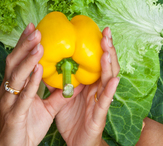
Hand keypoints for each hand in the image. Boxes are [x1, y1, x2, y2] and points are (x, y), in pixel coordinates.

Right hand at [0, 23, 71, 145]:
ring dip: (28, 58)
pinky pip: (23, 96)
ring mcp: (10, 101)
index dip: (25, 43)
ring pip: (16, 75)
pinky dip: (31, 82)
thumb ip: (58, 94)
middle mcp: (9, 89)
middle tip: (36, 29)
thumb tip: (75, 81)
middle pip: (14, 61)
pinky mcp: (15, 115)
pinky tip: (38, 70)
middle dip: (25, 44)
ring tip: (39, 44)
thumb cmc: (26, 128)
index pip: (19, 59)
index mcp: (15, 85)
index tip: (34, 26)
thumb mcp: (46, 108)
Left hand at [54, 27, 119, 145]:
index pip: (97, 60)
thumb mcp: (62, 94)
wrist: (75, 144)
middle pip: (107, 66)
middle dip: (108, 48)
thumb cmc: (71, 119)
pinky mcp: (99, 116)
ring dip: (109, 64)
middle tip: (106, 32)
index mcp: (91, 83)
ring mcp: (100, 102)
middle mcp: (98, 90)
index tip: (100, 29)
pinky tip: (114, 80)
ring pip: (108, 80)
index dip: (100, 45)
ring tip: (107, 49)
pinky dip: (110, 90)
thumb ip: (59, 78)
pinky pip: (105, 101)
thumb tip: (48, 60)